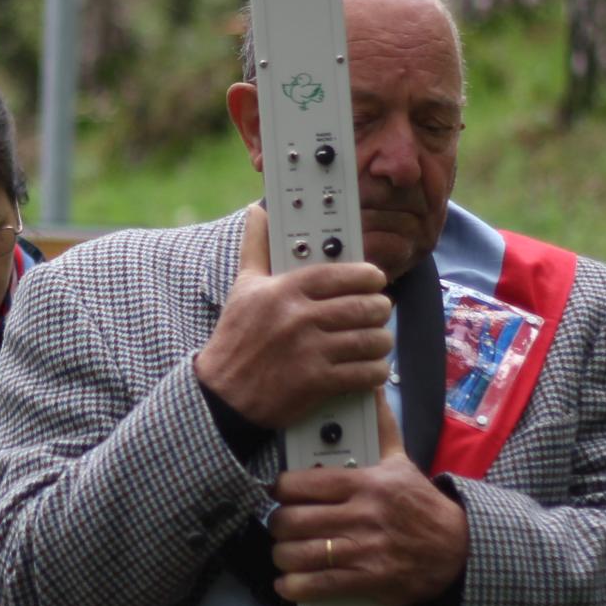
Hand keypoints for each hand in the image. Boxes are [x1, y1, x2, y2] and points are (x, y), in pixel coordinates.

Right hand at [193, 205, 393, 428]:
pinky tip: (373, 367)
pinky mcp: (317, 382)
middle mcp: (298, 318)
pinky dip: (376, 370)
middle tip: (381, 310)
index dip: (367, 275)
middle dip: (380, 308)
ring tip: (379, 339)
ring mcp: (309, 351)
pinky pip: (364, 372)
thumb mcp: (243, 288)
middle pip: (362, 306)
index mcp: (284, 291)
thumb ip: (255, 246)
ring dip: (381, 341)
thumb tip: (256, 211)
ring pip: (369, 339)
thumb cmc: (236, 338)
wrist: (223, 394)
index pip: (340, 274)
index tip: (376, 278)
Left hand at [268, 395, 467, 605]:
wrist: (457, 548)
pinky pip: (319, 584)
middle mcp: (362, 515)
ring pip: (300, 553)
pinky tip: (290, 582)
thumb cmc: (422, 505)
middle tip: (280, 524)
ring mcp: (364, 549)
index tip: (277, 494)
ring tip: (284, 552)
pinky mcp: (369, 580)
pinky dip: (296, 586)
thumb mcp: (401, 462)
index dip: (279, 490)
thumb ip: (380, 427)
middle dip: (278, 524)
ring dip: (283, 555)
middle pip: (293, 520)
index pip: (301, 483)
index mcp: (366, 484)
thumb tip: (373, 389)